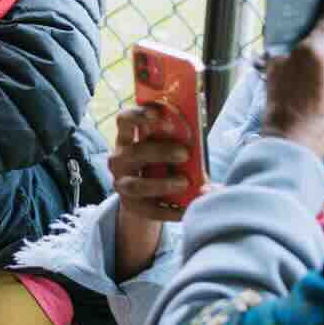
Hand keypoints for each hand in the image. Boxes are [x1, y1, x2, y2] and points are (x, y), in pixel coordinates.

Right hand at [109, 103, 199, 224]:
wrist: (145, 197)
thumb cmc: (160, 164)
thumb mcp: (163, 148)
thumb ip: (178, 143)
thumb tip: (203, 149)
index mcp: (127, 138)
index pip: (125, 120)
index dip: (138, 115)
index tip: (158, 113)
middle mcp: (119, 159)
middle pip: (133, 152)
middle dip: (159, 152)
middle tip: (185, 154)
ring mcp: (122, 183)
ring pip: (136, 184)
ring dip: (162, 183)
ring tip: (185, 183)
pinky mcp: (131, 206)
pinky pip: (149, 210)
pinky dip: (170, 210)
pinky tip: (185, 209)